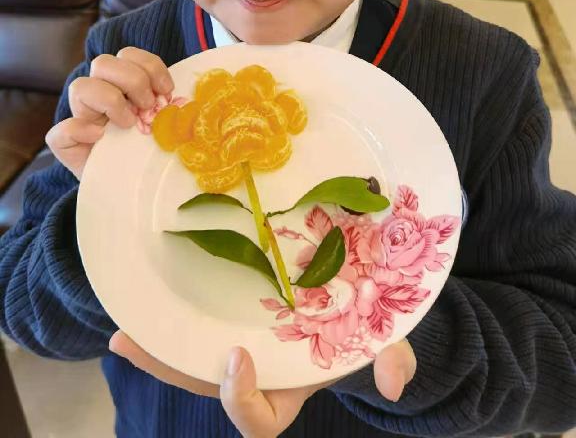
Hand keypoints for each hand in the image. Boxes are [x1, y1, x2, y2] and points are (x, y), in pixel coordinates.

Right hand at [46, 47, 173, 179]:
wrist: (128, 186)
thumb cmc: (148, 151)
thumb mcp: (165, 125)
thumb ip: (169, 109)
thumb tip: (174, 103)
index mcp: (121, 85)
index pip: (128, 55)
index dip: (150, 66)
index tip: (167, 91)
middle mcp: (98, 95)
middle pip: (103, 63)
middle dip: (132, 80)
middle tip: (148, 107)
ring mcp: (80, 118)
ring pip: (80, 86)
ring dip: (110, 100)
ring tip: (129, 124)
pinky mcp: (66, 145)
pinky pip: (59, 131)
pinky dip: (79, 130)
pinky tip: (99, 138)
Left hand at [109, 331, 415, 437]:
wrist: (356, 301)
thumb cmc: (366, 329)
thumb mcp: (383, 341)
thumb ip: (391, 360)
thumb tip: (393, 384)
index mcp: (290, 390)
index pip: (259, 419)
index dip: (242, 399)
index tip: (238, 356)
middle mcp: (259, 374)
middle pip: (206, 387)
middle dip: (169, 371)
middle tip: (133, 345)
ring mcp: (242, 345)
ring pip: (192, 358)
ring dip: (155, 349)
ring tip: (122, 334)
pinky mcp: (232, 314)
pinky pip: (196, 323)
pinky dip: (169, 319)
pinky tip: (142, 298)